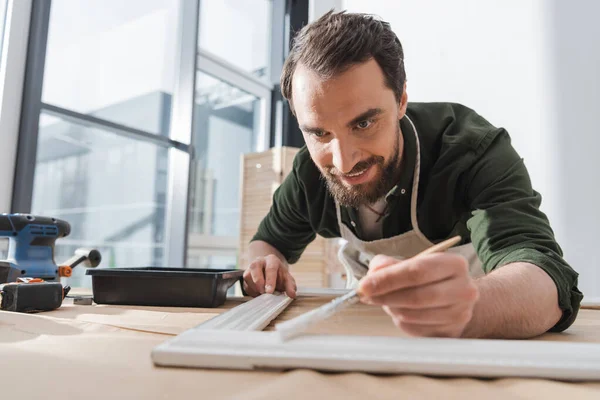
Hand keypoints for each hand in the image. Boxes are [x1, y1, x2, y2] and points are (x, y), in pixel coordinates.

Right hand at [243, 254, 296, 297]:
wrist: (270, 272)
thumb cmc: (279, 275)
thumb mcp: (287, 279)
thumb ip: (290, 286)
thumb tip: (292, 295)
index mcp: (272, 260)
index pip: (270, 268)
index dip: (270, 280)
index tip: (269, 291)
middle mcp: (259, 261)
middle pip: (255, 267)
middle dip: (258, 281)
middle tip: (263, 293)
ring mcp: (250, 268)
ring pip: (248, 276)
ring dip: (254, 287)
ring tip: (262, 293)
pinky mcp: (246, 276)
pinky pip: (245, 284)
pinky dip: (251, 291)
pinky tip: (258, 294)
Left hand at [358, 253, 478, 337]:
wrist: (458, 300)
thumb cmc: (431, 279)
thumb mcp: (413, 263)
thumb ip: (389, 264)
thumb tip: (372, 274)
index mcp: (454, 264)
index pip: (417, 271)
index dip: (387, 279)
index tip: (364, 285)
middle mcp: (463, 289)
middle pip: (415, 296)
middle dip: (384, 296)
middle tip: (365, 295)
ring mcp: (459, 314)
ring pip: (412, 314)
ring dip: (391, 308)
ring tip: (386, 300)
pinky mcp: (451, 333)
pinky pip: (414, 328)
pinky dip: (400, 320)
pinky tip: (400, 311)